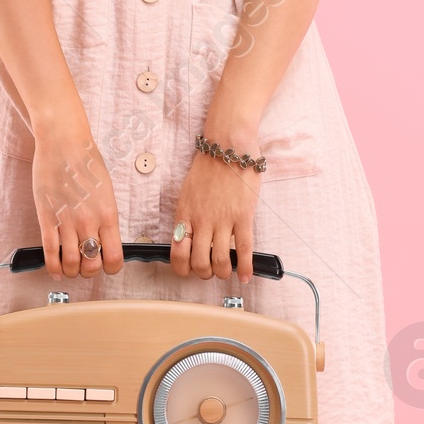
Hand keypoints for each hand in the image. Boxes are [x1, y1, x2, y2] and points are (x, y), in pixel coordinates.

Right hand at [31, 112, 122, 278]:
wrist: (63, 143)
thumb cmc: (86, 162)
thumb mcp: (107, 191)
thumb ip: (106, 216)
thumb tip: (105, 238)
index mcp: (108, 215)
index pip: (115, 258)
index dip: (111, 269)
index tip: (106, 266)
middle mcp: (89, 222)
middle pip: (92, 265)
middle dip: (89, 272)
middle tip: (86, 267)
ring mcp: (66, 221)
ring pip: (71, 263)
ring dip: (71, 272)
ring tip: (70, 268)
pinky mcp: (47, 218)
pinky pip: (50, 252)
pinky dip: (53, 267)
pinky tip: (55, 270)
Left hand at [169, 133, 259, 283]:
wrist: (227, 146)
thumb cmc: (208, 167)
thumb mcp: (188, 192)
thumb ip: (188, 215)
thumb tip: (189, 237)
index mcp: (185, 215)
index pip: (178, 253)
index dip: (183, 269)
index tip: (189, 270)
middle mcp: (202, 221)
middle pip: (199, 263)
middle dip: (204, 274)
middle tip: (210, 271)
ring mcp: (223, 220)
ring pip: (220, 261)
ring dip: (223, 272)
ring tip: (227, 272)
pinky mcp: (243, 216)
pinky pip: (243, 249)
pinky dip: (245, 267)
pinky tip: (245, 277)